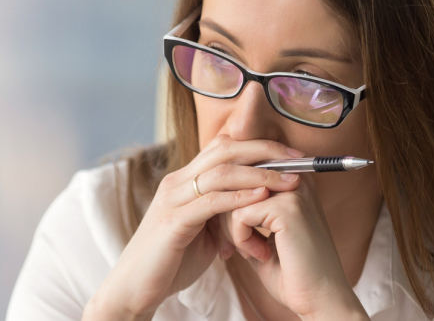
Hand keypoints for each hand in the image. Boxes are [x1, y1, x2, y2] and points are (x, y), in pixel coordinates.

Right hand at [84, 135, 303, 319]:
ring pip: (220, 171)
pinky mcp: (172, 222)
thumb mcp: (203, 232)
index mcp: (184, 181)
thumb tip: (252, 208)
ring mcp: (172, 199)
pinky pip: (210, 202)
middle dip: (265, 150)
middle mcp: (176, 182)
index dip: (258, 146)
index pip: (223, 147)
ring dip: (260, 172)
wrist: (134, 289)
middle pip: (225, 149)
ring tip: (290, 179)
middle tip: (299, 158)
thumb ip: (222, 214)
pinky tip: (262, 197)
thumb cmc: (170, 262)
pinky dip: (240, 197)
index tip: (291, 155)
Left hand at [223, 176, 368, 319]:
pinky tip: (261, 255)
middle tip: (237, 248)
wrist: (320, 297)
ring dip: (233, 232)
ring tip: (255, 252)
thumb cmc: (292, 271)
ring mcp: (293, 191)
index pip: (242, 175)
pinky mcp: (287, 208)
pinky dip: (241, 240)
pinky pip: (239, 215)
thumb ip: (243, 211)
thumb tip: (212, 198)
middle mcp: (296, 177)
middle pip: (235, 183)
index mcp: (292, 179)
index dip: (229, 206)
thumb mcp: (262, 233)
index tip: (235, 237)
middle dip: (226, 218)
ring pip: (233, 199)